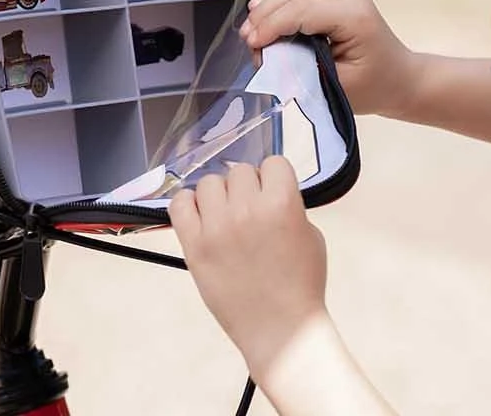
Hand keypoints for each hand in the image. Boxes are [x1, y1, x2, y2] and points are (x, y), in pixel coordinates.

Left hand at [169, 158, 329, 380]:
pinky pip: (180, 205)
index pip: (273, 163)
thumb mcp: (310, 234)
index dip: (274, 178)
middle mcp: (248, 210)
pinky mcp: (194, 246)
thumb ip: (288, 205)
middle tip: (250, 211)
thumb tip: (265, 190)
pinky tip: (201, 218)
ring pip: (209, 183)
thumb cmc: (301, 284)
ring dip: (219, 196)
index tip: (272, 193)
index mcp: (282, 203)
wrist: (280, 328)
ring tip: (226, 218)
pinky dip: (188, 205)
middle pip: (240, 171)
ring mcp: (217, 227)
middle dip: (247, 188)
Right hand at [241, 0, 419, 118]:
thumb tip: (269, 55)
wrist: (398, 79)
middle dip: (266, 10)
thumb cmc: (373, 87)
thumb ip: (301, 69)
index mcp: (353, 17)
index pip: (301, 9)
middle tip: (249, 36)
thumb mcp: (336, 88)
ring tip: (256, 14)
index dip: (271, 25)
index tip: (253, 44)